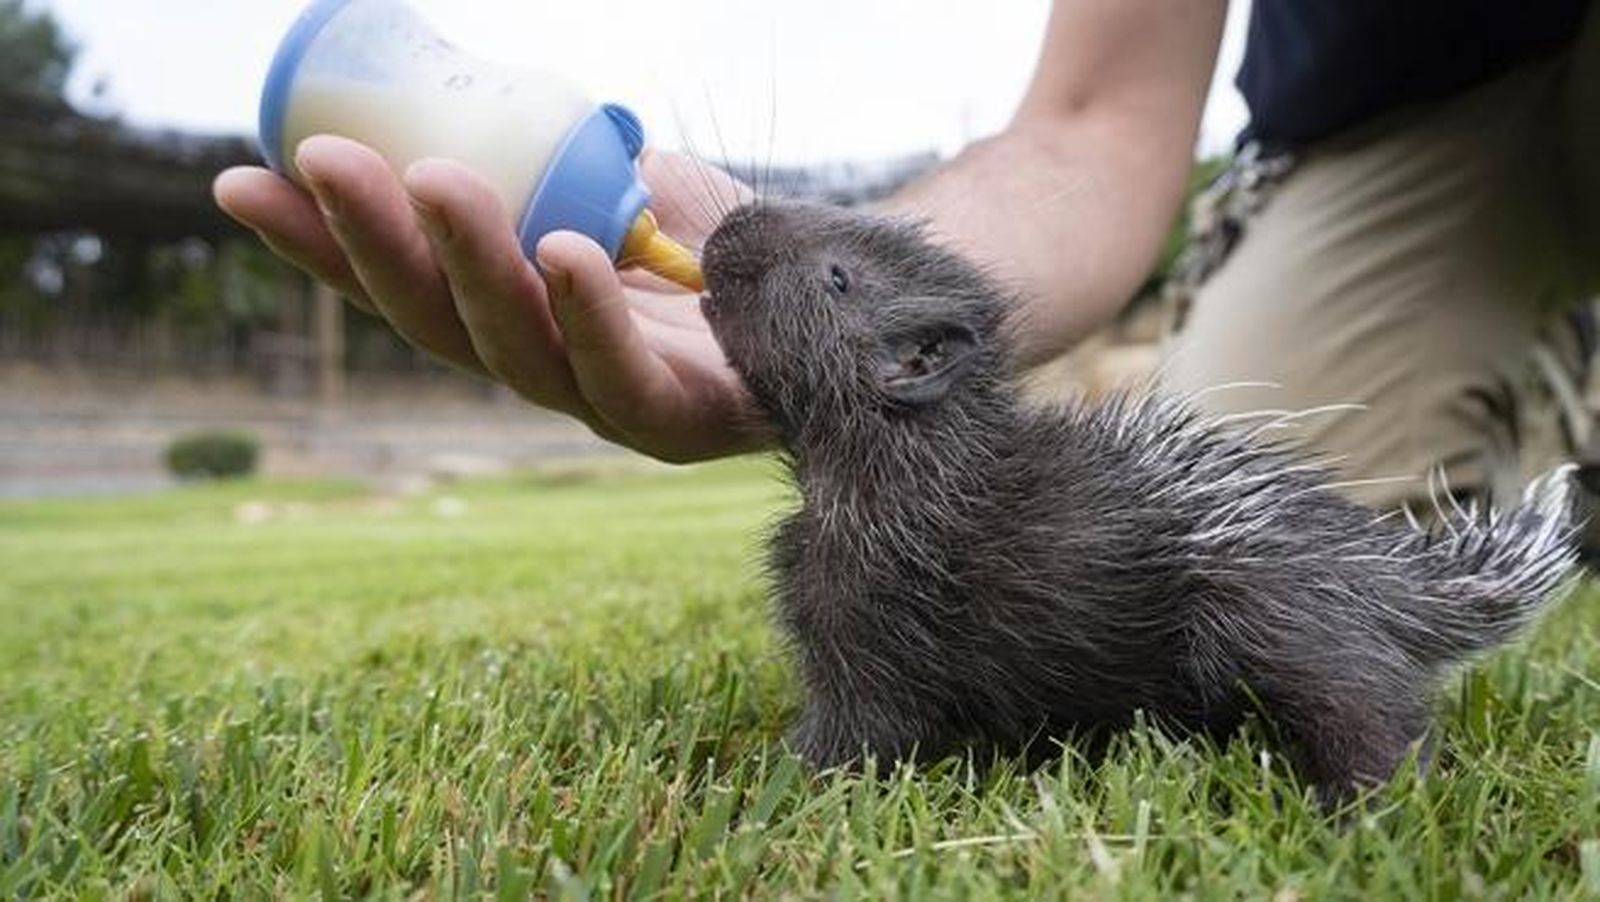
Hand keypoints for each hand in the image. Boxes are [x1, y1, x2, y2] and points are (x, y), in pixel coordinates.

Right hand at [212, 137, 768, 462]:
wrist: (852, 290)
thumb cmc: (728, 241)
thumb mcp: (625, 186)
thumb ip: (554, 164)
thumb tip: (479, 104)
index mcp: (520, 323)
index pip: (404, 290)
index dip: (324, 245)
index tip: (242, 182)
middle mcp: (553, 373)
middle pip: (442, 324)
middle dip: (375, 243)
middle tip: (326, 160)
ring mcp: (615, 407)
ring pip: (518, 352)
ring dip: (468, 263)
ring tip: (434, 181)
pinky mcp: (688, 425)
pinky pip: (626, 384)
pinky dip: (591, 319)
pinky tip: (560, 254)